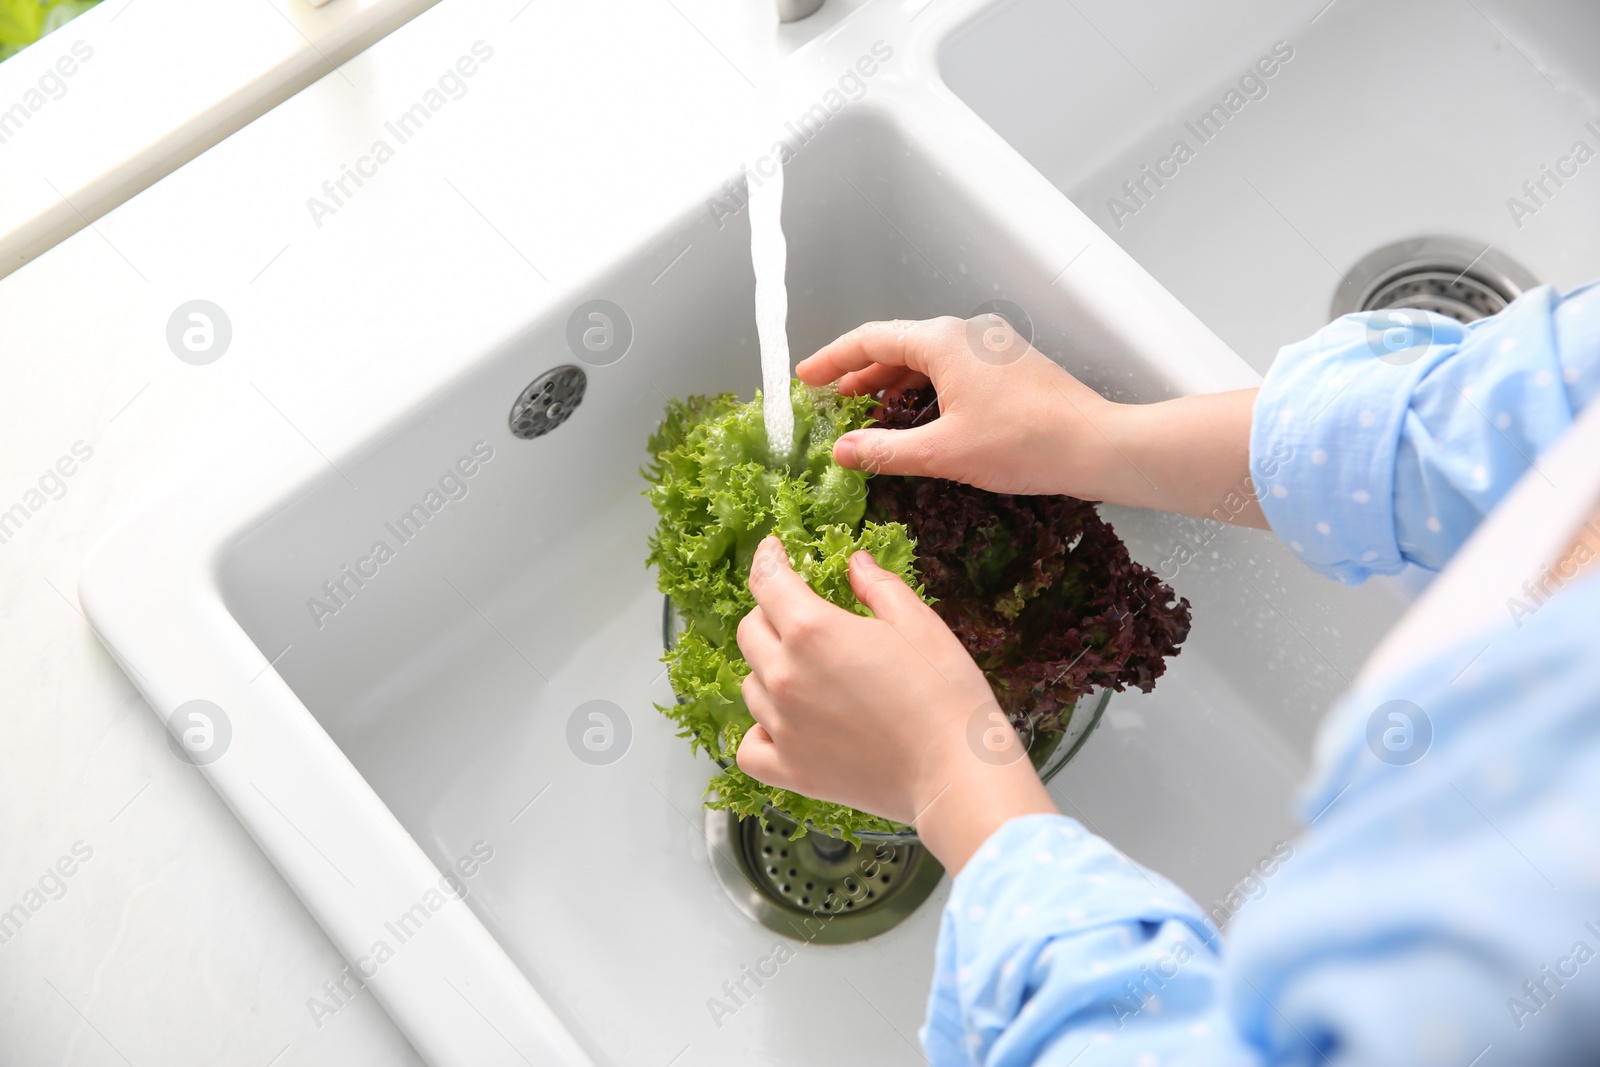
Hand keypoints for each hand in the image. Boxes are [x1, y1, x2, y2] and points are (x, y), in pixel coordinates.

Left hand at [734, 535, 1058, 873]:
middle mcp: (785, 676)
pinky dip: (759, 732)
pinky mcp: (790, 770)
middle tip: (800, 616)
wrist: (956, 772)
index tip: (773, 551)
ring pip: (750, 685)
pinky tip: (785, 725)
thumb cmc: (946, 697)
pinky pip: (749, 746)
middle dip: (770, 614)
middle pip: (750, 631)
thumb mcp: (919, 623)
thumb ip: (878, 587)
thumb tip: (855, 564)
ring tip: (807, 674)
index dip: (768, 558)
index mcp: (812, 630)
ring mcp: (782, 726)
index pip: (767, 581)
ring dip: (769, 671)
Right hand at [796, 316, 1267, 526]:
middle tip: (829, 399)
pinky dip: (923, 388)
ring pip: (926, 358)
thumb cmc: (1025, 444)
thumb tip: (844, 451)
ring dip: (891, 383)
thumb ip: (884, 450)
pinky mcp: (1009, 366)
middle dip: (859, 373)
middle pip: (897, 345)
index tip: (806, 378)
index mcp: (943, 341)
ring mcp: (991, 347)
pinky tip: (917, 418)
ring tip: (864, 411)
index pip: (870, 339)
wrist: (1096, 445)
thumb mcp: (942, 453)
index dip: (832, 360)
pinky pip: (952, 368)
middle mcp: (966, 333)